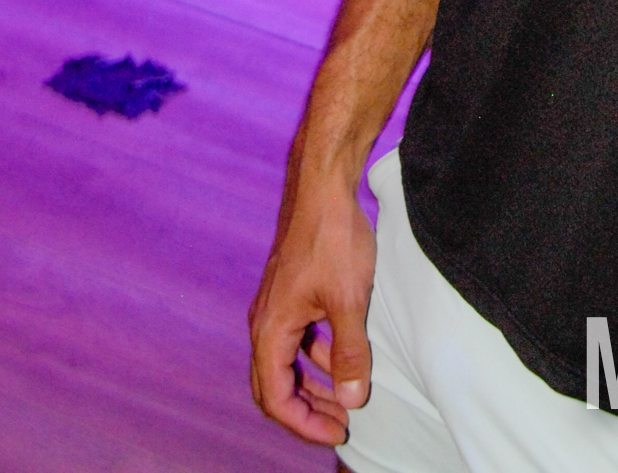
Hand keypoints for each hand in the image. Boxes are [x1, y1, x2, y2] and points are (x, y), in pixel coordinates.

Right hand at [249, 175, 376, 443]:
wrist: (324, 186)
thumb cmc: (332, 238)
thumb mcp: (348, 301)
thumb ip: (349, 353)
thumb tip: (351, 399)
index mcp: (270, 330)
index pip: (275, 398)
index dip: (304, 424)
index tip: (337, 432)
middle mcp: (266, 321)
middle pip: (275, 385)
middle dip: (306, 410)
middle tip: (340, 423)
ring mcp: (278, 305)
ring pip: (287, 362)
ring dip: (313, 384)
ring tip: (346, 396)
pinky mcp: (292, 291)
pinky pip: (298, 337)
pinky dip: (317, 355)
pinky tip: (344, 355)